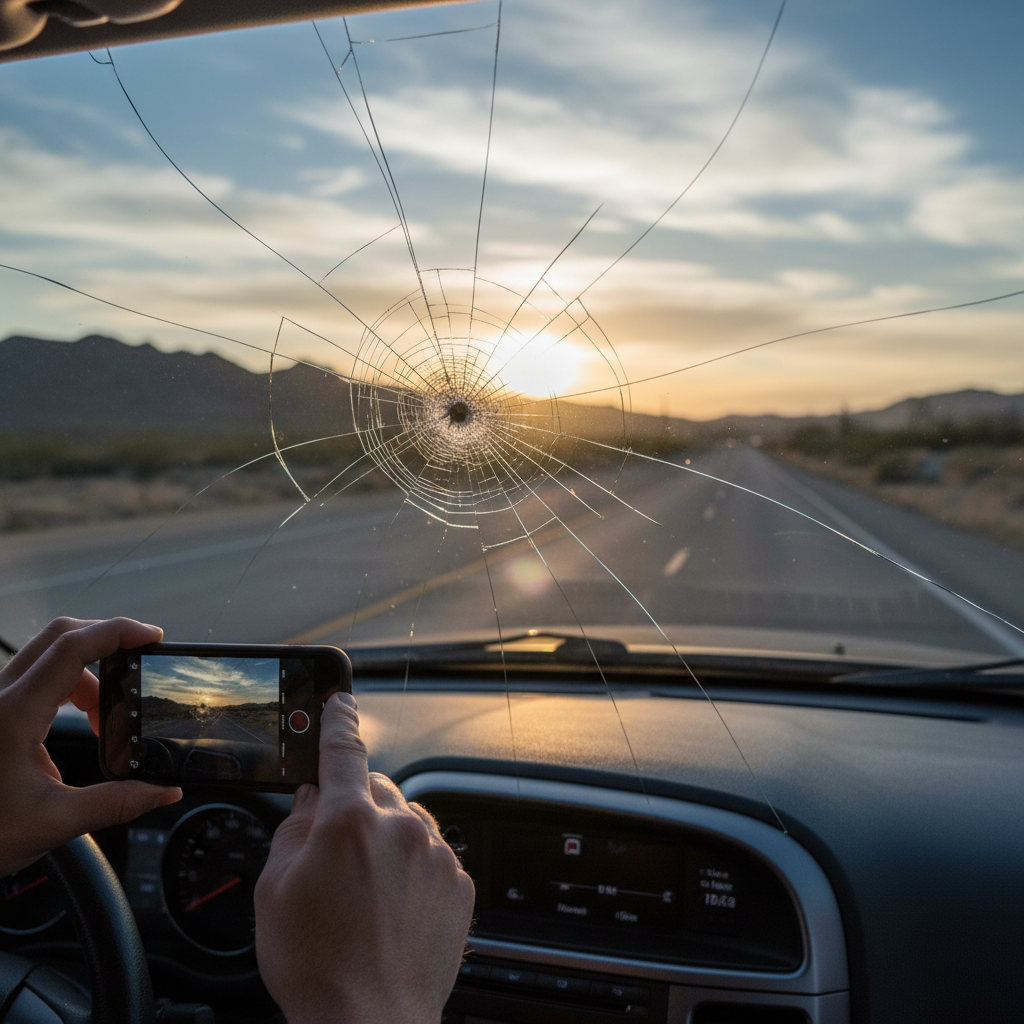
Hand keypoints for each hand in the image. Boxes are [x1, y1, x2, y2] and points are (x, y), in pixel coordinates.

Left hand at [0, 616, 181, 876]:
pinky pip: (39, 675)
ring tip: (107, 715)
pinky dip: (72, 685)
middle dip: (108, 639)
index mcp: (13, 715)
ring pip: (50, 654)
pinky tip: (84, 718)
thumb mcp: (55, 822)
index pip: (72, 648)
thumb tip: (165, 791)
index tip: (151, 636)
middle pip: (61, 635)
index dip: (117, 632)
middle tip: (140, 658)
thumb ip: (117, 802)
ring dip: (90, 672)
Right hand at [255, 692, 475, 1023]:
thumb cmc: (316, 965)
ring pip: (407, 822)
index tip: (342, 701)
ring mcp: (436, 854)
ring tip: (365, 895)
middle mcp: (400, 827)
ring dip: (388, 840)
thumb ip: (295, 828)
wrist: (370, 1022)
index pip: (344, 750)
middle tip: (336, 858)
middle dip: (357, 809)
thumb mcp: (275, 891)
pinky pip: (433, 856)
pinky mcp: (459, 882)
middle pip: (377, 790)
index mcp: (349, 821)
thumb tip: (311, 797)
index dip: (339, 721)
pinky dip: (414, 870)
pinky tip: (392, 909)